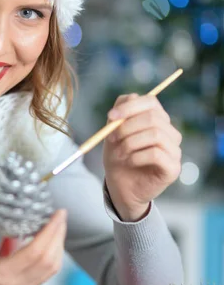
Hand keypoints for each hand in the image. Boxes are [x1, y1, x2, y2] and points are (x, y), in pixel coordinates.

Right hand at [0, 189, 66, 284]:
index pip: (34, 252)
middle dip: (58, 235)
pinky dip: (54, 255)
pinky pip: (47, 273)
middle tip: (61, 215)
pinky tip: (53, 240)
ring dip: (58, 245)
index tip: (57, 214)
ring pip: (51, 268)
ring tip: (59, 225)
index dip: (50, 232)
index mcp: (1, 274)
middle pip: (48, 260)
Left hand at [103, 94, 181, 221]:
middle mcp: (170, 133)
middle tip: (112, 139)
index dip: (130, 107)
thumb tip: (129, 98)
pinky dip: (137, 156)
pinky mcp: (173, 168)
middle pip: (153, 117)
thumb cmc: (119, 157)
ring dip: (131, 142)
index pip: (151, 101)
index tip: (110, 117)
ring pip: (156, 134)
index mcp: (157, 120)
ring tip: (120, 153)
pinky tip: (130, 161)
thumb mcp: (114, 132)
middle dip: (127, 127)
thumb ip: (121, 114)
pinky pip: (156, 154)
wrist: (120, 187)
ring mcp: (174, 150)